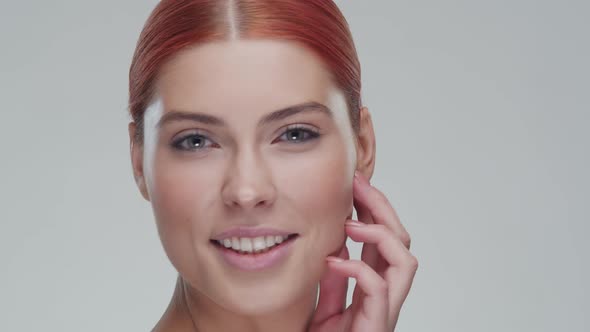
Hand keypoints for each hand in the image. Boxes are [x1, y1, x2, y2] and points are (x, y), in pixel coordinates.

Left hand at [308, 171, 417, 331]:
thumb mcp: (325, 308)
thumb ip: (334, 282)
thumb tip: (334, 250)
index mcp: (374, 289)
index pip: (386, 240)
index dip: (375, 209)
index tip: (356, 184)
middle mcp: (386, 297)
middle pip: (402, 242)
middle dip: (382, 208)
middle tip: (358, 184)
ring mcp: (384, 312)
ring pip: (406, 262)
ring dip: (380, 234)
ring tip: (351, 224)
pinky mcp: (376, 327)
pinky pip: (378, 289)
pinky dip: (358, 268)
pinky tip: (334, 261)